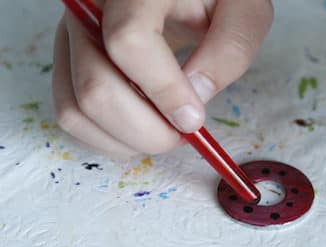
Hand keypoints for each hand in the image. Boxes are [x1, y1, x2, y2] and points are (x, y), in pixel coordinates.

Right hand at [52, 0, 272, 157]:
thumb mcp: (241, 10)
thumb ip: (230, 47)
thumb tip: (195, 99)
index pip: (129, 42)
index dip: (163, 91)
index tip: (194, 119)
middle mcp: (89, 10)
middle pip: (95, 88)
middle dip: (147, 130)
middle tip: (184, 132)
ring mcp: (71, 37)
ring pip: (77, 110)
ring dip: (128, 140)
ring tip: (166, 130)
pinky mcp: (68, 62)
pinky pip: (72, 116)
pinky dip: (109, 138)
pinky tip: (143, 129)